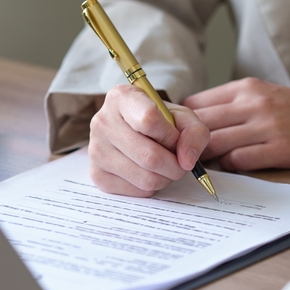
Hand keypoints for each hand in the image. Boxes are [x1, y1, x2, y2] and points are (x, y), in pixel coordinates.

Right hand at [89, 84, 209, 196]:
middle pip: (149, 156)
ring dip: (165, 178)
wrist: (133, 132)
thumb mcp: (182, 117)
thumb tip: (187, 161)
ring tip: (164, 166)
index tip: (176, 138)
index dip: (171, 136)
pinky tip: (147, 173)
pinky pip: (136, 191)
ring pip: (146, 178)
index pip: (149, 120)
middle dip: (175, 165)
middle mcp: (102, 122)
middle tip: (179, 162)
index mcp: (121, 98)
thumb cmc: (159, 122)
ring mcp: (95, 150)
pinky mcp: (97, 174)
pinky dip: (150, 187)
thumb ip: (194, 133)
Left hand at [183, 78, 289, 171]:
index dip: (181, 123)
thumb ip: (229, 104)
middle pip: (200, 124)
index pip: (195, 103)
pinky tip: (230, 167)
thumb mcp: (262, 94)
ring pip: (215, 143)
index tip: (177, 136)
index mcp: (246, 87)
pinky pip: (238, 160)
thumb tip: (190, 122)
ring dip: (204, 157)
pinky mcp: (279, 149)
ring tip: (202, 164)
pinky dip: (228, 167)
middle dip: (186, 142)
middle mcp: (254, 103)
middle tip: (181, 155)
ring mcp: (267, 126)